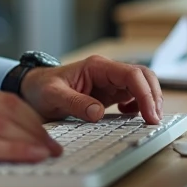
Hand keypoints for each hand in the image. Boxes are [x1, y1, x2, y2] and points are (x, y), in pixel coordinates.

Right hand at [0, 79, 63, 183]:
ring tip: (49, 154)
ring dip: (31, 140)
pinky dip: (13, 149)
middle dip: (37, 129)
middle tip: (55, 146)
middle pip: (8, 110)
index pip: (3, 98)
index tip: (45, 131)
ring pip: (1, 125)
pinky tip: (29, 156)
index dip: (30, 116)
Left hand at [19, 56, 162, 124]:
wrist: (32, 89)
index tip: (149, 115)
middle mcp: (106, 72)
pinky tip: (132, 116)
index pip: (131, 74)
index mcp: (96, 66)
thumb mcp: (52, 96)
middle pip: (143, 76)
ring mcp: (109, 82)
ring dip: (150, 101)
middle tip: (154, 120)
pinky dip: (139, 105)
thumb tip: (97, 113)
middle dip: (153, 96)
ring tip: (149, 120)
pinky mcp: (108, 94)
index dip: (145, 93)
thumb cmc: (41, 88)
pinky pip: (132, 96)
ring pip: (141, 85)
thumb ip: (74, 102)